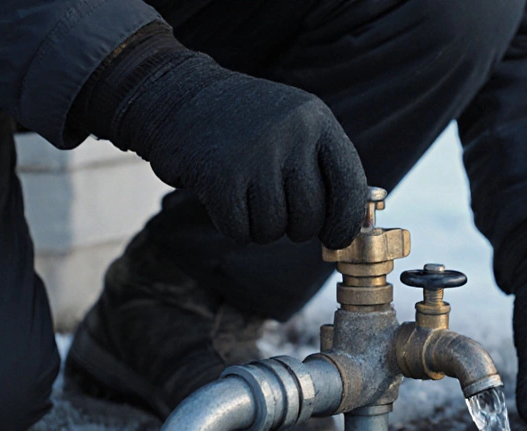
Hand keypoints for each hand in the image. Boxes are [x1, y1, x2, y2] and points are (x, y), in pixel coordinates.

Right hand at [75, 25, 366, 248]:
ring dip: (261, 227)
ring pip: (275, 228)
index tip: (334, 238)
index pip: (349, 184)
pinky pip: (240, 231)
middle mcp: (290, 134)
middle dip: (295, 227)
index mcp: (316, 120)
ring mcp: (255, 155)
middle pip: (310, 216)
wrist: (176, 97)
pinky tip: (224, 201)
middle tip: (276, 211)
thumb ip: (323, 167)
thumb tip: (350, 227)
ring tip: (247, 197)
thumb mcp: (294, 126)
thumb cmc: (244, 124)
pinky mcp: (219, 177)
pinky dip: (233, 227)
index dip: (345, 222)